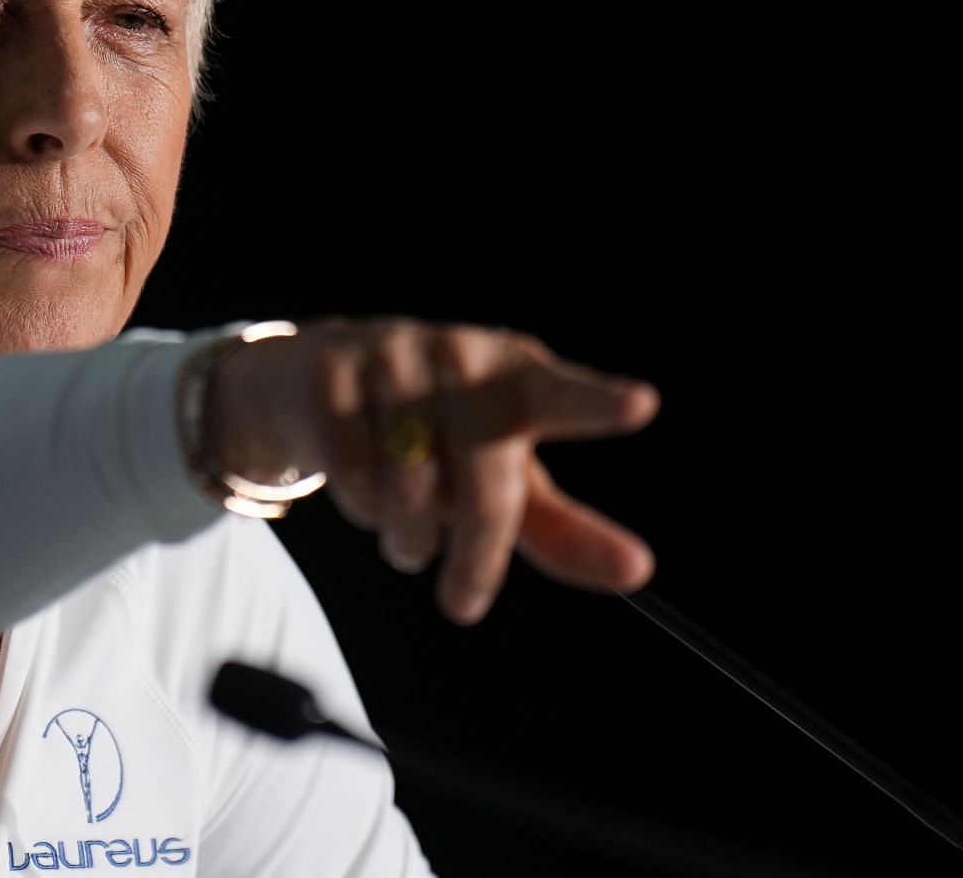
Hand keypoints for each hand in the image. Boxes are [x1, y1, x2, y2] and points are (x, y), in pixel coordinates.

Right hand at [204, 317, 659, 624]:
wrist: (320, 382)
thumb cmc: (438, 437)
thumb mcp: (505, 477)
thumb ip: (566, 528)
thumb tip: (638, 572)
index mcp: (518, 374)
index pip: (564, 396)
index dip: (599, 404)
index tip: (642, 404)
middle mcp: (460, 355)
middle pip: (485, 484)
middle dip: (476, 558)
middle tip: (463, 606)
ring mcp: (392, 357)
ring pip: (410, 491)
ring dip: (408, 538)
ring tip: (405, 532)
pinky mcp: (332, 373)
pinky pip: (353, 479)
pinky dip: (362, 509)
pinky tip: (365, 493)